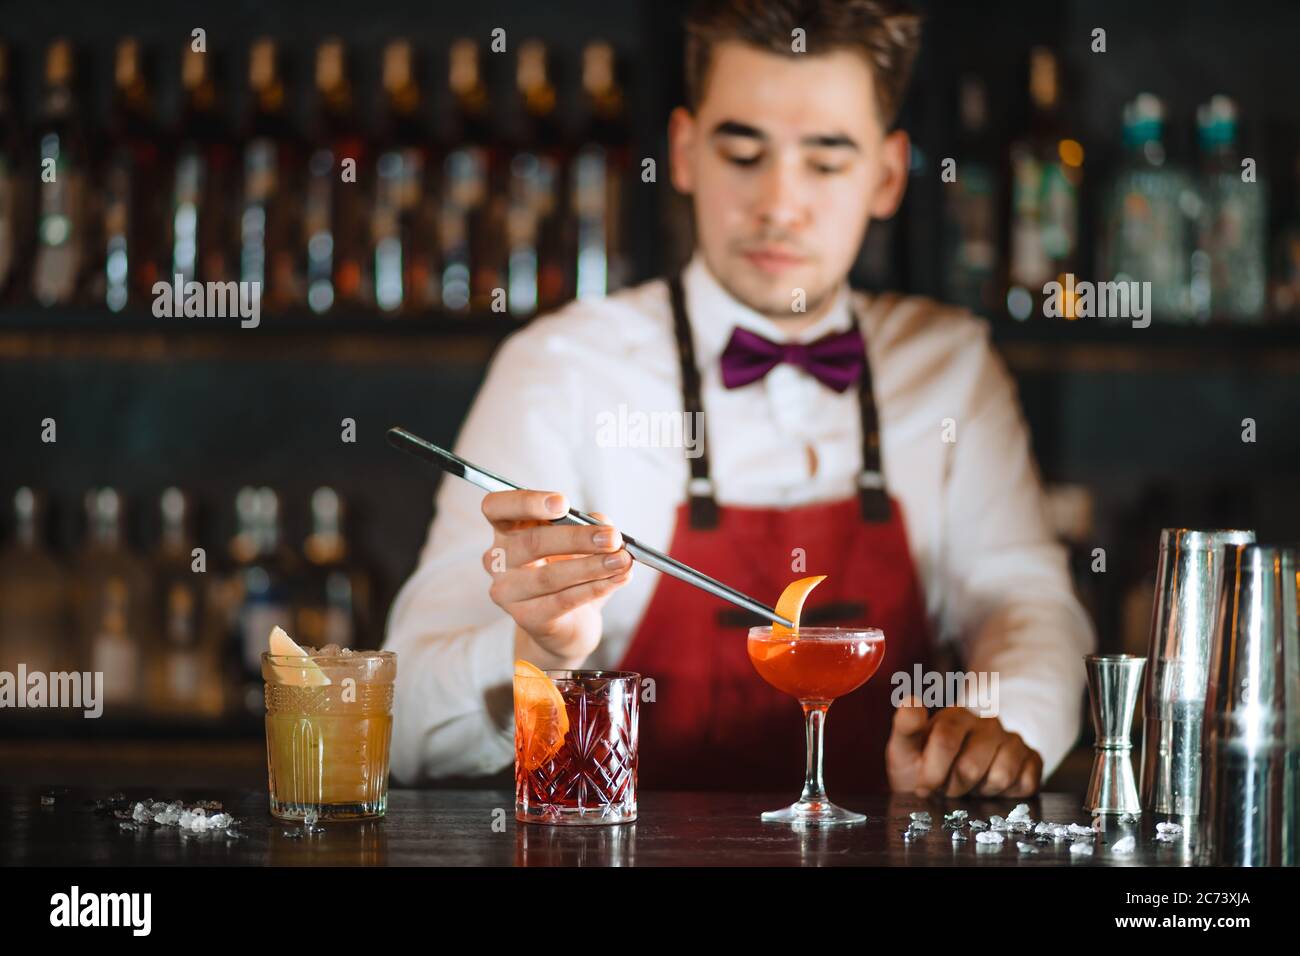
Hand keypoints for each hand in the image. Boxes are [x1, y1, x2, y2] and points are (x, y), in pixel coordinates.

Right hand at [481, 490, 631, 666]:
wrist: (568, 624)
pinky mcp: (526, 618)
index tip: (563, 503)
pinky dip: (595, 588)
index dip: (526, 503)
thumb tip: (601, 525)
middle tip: (612, 537)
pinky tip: (617, 579)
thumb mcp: (579, 542)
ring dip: (592, 566)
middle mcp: (498, 560)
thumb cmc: (569, 570)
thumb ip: (587, 526)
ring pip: (550, 576)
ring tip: (623, 560)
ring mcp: (508, 592)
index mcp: (506, 530)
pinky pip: (563, 600)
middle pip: (531, 542)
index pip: (496, 507)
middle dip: (577, 538)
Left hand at [886, 698, 1042, 797]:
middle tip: (947, 787)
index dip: (933, 772)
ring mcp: (1013, 739)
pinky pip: (1025, 784)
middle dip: (954, 787)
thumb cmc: (924, 766)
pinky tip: (991, 788)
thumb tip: (911, 701)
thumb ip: (906, 727)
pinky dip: (1006, 796)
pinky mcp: (1032, 759)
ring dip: (980, 792)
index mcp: (956, 714)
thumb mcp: (905, 750)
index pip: (946, 740)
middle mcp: (988, 722)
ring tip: (970, 786)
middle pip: (971, 766)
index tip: (923, 787)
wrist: (953, 783)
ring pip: (1000, 777)